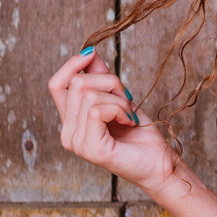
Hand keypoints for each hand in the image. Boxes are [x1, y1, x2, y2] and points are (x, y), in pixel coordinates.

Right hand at [48, 49, 181, 198]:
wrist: (159, 163)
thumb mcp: (119, 99)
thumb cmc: (140, 134)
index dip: (72, 64)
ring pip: (90, 94)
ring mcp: (76, 143)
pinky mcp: (91, 149)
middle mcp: (68, 133)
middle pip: (77, 82)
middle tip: (126, 102)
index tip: (92, 54)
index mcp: (71, 121)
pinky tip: (129, 122)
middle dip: (109, 82)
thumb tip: (89, 53)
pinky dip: (120, 109)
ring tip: (128, 115)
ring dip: (119, 99)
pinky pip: (98, 110)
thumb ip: (101, 79)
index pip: (56, 84)